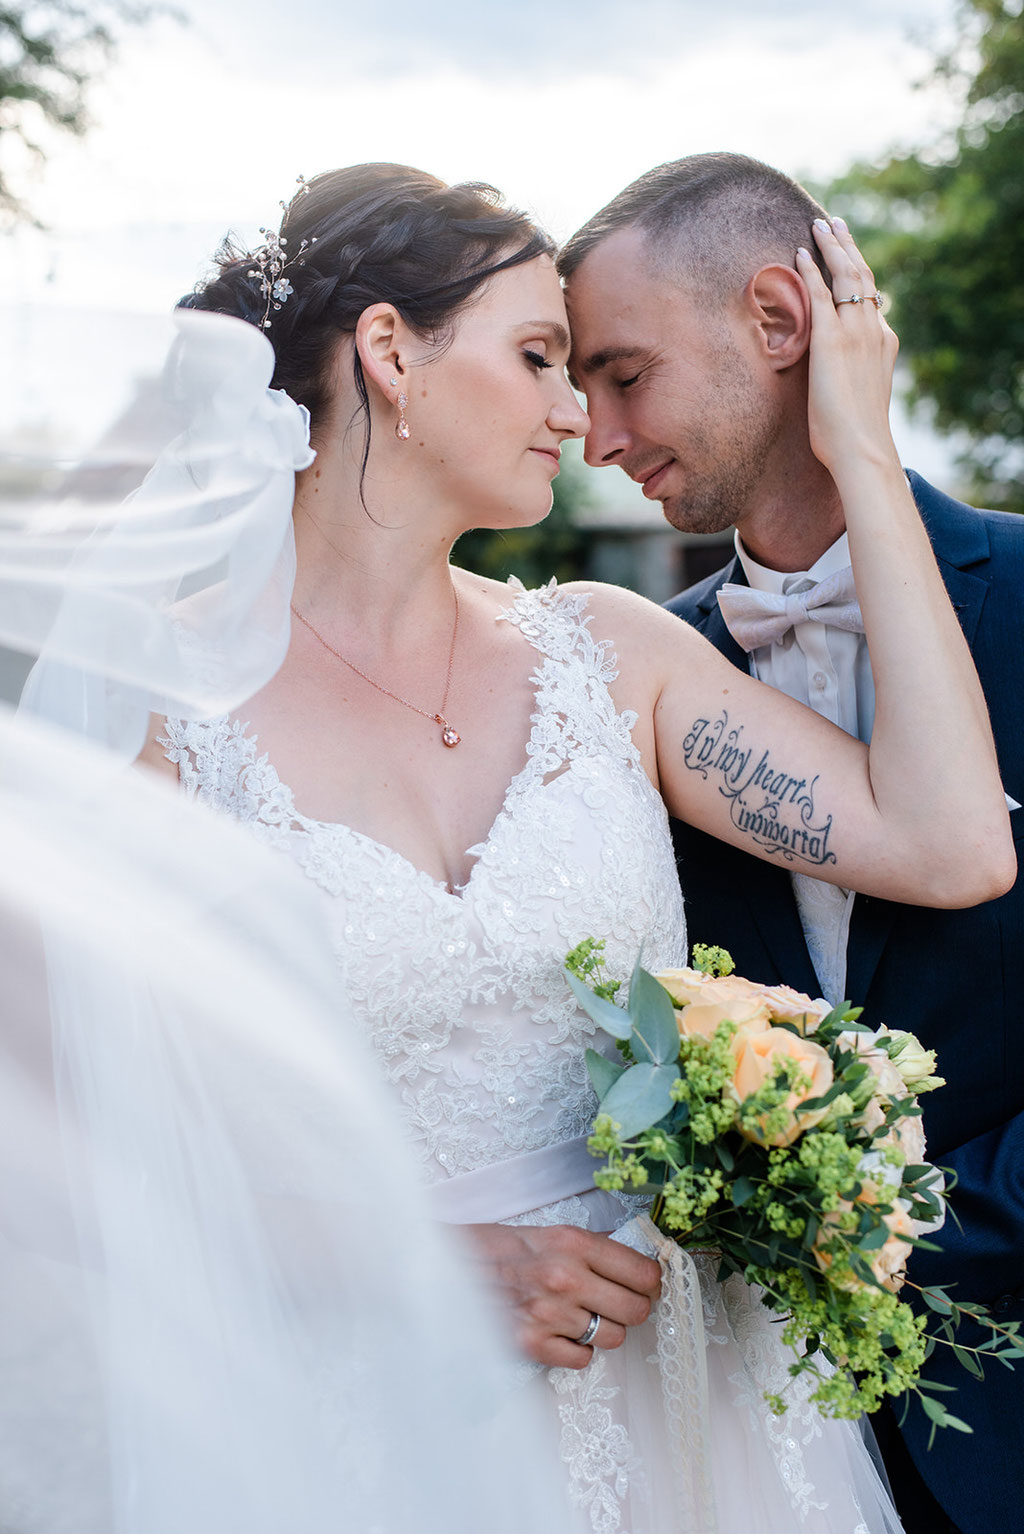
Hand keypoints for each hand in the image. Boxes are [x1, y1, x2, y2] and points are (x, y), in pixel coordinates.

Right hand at [462, 1221, 661, 1368]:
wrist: (447, 1267)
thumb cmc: (500, 1248)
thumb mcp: (549, 1233)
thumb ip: (592, 1248)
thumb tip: (638, 1263)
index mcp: (573, 1243)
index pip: (643, 1273)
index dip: (651, 1282)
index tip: (647, 1284)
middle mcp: (565, 1277)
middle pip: (636, 1310)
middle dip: (633, 1308)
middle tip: (620, 1303)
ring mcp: (549, 1314)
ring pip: (613, 1338)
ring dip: (604, 1330)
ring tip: (582, 1316)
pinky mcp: (531, 1344)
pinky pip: (583, 1359)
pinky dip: (577, 1349)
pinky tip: (562, 1332)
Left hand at [796, 217, 899, 478]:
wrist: (862, 448)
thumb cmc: (855, 436)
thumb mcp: (860, 397)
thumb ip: (853, 376)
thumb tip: (837, 376)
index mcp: (884, 342)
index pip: (871, 298)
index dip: (858, 272)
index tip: (847, 255)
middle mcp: (874, 330)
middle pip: (862, 276)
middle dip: (847, 245)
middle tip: (834, 222)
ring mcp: (855, 332)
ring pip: (846, 276)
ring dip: (831, 246)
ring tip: (819, 224)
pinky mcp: (831, 340)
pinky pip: (820, 295)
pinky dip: (810, 271)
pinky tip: (800, 254)